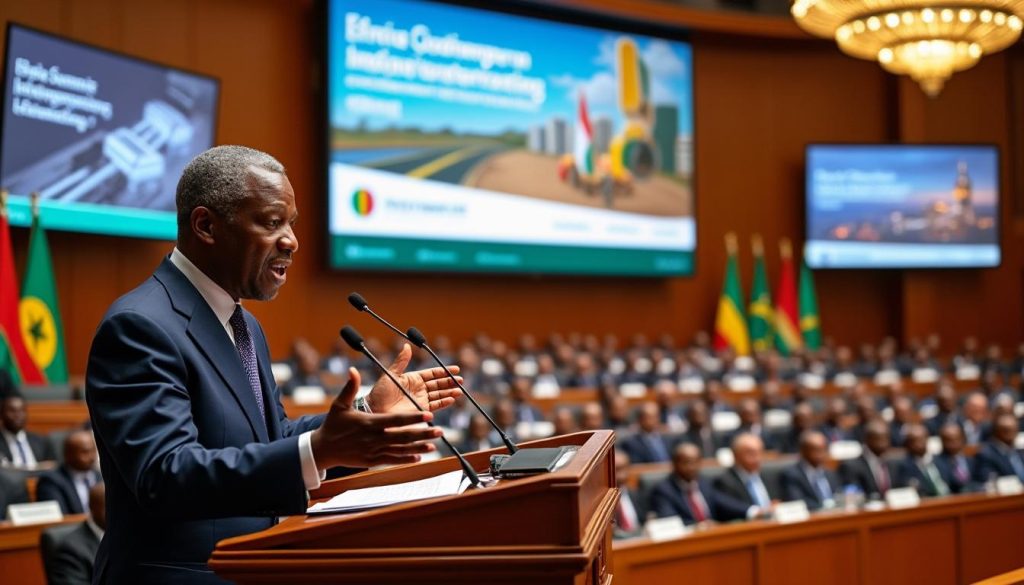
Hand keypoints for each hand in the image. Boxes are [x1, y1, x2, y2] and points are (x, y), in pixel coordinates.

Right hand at [310, 367, 441, 468]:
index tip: (428, 414)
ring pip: (401, 450)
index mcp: (369, 423)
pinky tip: (419, 457)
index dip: (413, 418)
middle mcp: (374, 438)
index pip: (396, 420)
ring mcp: (374, 451)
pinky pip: (393, 460)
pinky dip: (406, 459)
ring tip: (434, 445)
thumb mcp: (339, 404)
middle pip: (403, 437)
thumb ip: (350, 387)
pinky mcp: (372, 461)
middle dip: (422, 434)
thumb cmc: (333, 425)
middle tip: (439, 430)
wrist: (323, 449)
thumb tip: (353, 369)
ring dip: (419, 447)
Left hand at [366, 344, 462, 413]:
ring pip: (439, 395)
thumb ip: (401, 361)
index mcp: (413, 378)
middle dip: (450, 382)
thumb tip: (406, 345)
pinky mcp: (420, 411)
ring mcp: (420, 400)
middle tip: (461, 380)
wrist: (374, 410)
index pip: (432, 373)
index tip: (456, 369)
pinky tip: (451, 399)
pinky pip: (435, 406)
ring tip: (459, 391)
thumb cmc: (379, 392)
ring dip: (449, 392)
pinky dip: (444, 402)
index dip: (444, 372)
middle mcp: (419, 389)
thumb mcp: (390, 374)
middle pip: (438, 384)